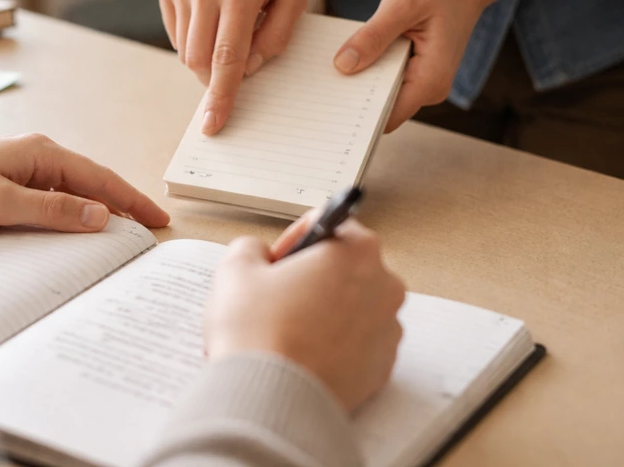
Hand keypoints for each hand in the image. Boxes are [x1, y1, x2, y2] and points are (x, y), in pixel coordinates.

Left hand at [0, 134, 169, 233]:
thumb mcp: (3, 202)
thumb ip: (53, 209)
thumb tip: (100, 215)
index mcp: (41, 153)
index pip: (100, 178)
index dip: (131, 199)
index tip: (157, 218)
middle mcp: (38, 156)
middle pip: (92, 182)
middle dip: (122, 204)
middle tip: (149, 229)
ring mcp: (25, 168)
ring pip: (75, 191)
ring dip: (99, 209)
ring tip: (122, 231)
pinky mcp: (11, 182)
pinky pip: (55, 197)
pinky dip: (75, 211)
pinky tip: (81, 225)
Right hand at [158, 0, 306, 134]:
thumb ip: (276, 36)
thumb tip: (248, 69)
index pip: (227, 56)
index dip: (221, 95)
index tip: (212, 125)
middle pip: (199, 60)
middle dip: (217, 77)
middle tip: (241, 64)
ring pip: (186, 51)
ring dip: (208, 56)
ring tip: (232, 26)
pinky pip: (177, 34)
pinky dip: (197, 38)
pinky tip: (215, 16)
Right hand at [205, 215, 404, 412]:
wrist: (270, 399)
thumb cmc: (259, 334)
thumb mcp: (236, 268)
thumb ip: (252, 246)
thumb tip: (260, 255)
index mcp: (356, 251)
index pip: (329, 223)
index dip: (295, 239)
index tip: (278, 261)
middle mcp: (384, 286)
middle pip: (345, 266)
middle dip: (312, 276)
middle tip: (277, 295)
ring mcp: (387, 330)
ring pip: (352, 305)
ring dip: (323, 310)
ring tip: (285, 329)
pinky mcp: (382, 367)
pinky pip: (357, 343)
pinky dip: (333, 343)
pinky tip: (300, 353)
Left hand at [334, 0, 497, 131]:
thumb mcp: (402, 4)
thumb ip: (373, 36)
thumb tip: (343, 66)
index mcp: (429, 80)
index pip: (385, 117)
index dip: (355, 117)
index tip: (325, 106)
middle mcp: (427, 88)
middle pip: (379, 108)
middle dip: (351, 97)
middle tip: (315, 84)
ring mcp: (421, 81)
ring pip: (379, 93)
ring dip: (357, 81)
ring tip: (325, 67)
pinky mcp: (413, 69)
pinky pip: (383, 77)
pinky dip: (366, 67)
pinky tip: (345, 54)